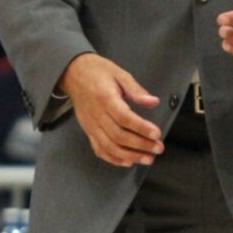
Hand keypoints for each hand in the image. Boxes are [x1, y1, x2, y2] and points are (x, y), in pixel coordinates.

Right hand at [58, 53, 162, 167]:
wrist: (74, 74)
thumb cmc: (98, 72)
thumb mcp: (120, 73)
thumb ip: (136, 90)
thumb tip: (153, 102)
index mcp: (105, 98)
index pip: (124, 118)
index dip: (141, 128)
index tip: (157, 134)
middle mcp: (96, 115)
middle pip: (119, 136)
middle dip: (140, 145)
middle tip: (158, 148)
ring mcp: (91, 125)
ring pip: (110, 147)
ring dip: (130, 155)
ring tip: (148, 158)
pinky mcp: (88, 131)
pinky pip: (99, 149)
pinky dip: (113, 159)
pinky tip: (128, 161)